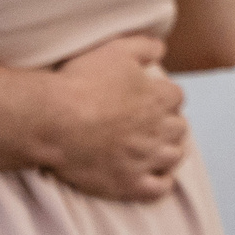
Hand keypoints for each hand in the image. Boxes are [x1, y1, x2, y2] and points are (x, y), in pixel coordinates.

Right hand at [44, 33, 189, 201]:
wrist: (54, 120)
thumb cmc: (82, 82)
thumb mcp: (116, 50)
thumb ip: (144, 46)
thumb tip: (161, 48)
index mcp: (160, 98)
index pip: (176, 97)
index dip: (163, 97)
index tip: (150, 98)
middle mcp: (160, 130)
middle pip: (179, 128)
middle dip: (168, 124)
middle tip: (151, 125)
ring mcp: (146, 159)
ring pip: (173, 157)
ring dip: (168, 151)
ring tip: (155, 149)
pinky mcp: (130, 183)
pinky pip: (159, 189)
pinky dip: (162, 183)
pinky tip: (154, 177)